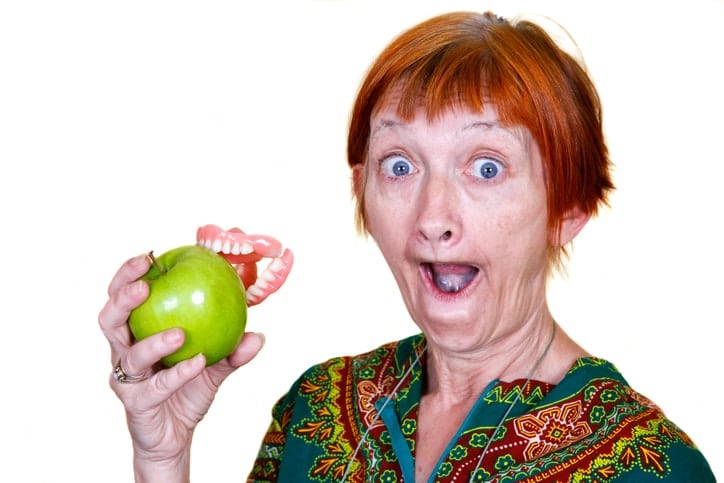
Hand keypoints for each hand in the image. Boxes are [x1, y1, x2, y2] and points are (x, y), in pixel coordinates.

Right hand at [98, 254, 264, 480]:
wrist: (175, 436)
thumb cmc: (188, 390)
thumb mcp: (215, 365)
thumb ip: (234, 349)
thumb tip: (258, 333)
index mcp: (136, 332)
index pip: (124, 296)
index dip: (129, 274)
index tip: (149, 254)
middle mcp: (124, 351)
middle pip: (110, 318)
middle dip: (123, 296)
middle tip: (146, 283)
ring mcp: (126, 378)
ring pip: (128, 353)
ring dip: (153, 340)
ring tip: (179, 331)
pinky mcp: (135, 403)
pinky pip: (156, 386)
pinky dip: (178, 373)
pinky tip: (198, 362)